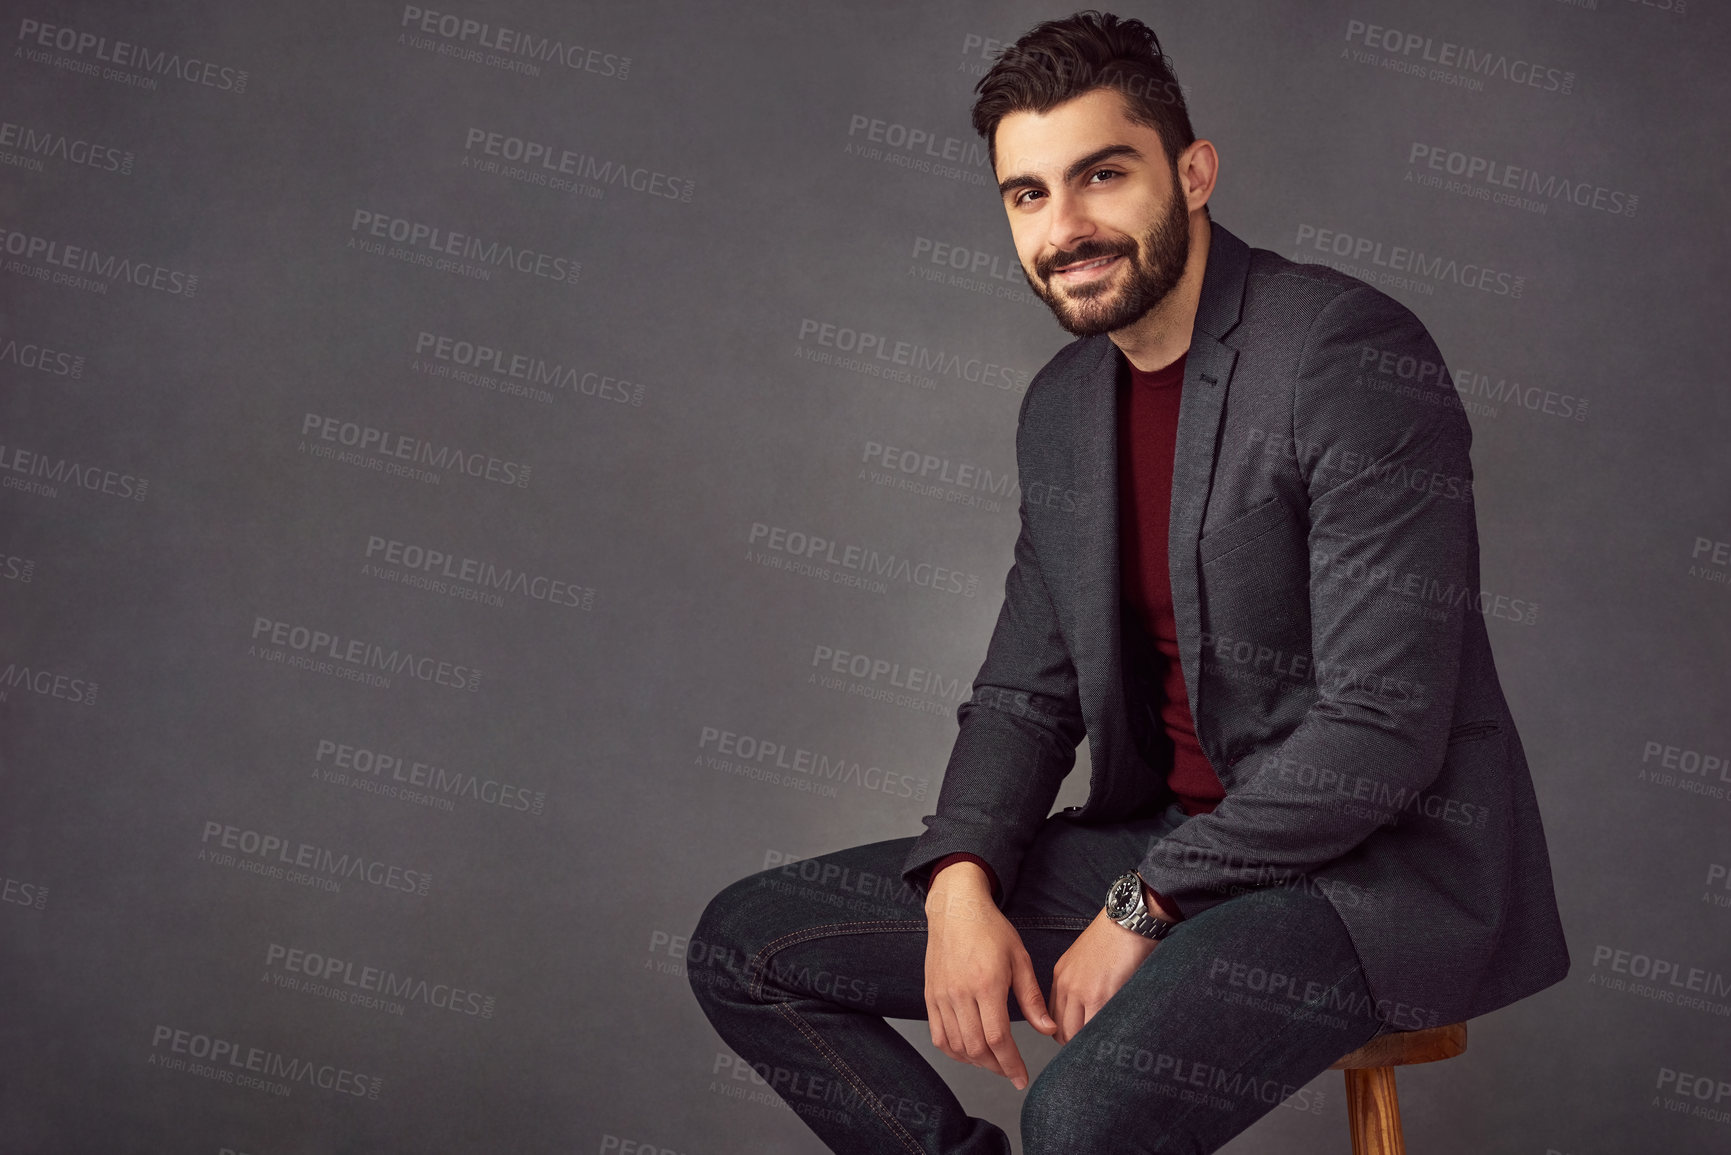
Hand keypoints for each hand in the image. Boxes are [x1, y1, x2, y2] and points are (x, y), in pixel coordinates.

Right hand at [923, 862, 1057, 1089]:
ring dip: (976, 1062)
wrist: (955, 909)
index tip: (1021, 1078)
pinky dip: (953, 1051)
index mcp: (987, 984)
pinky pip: (938, 1035)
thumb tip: (1047, 1030)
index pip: (998, 1038)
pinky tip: (968, 1052)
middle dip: (996, 1067)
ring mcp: (941, 996)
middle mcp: (960, 993)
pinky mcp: (930, 996)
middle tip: (1010, 1072)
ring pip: (956, 1045)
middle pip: (976, 1047)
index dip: (1011, 1064)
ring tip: (993, 1062)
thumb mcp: (1020, 959)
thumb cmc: (991, 930)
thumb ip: (1031, 998)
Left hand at [1049, 891, 1169, 1043]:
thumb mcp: (1085, 959)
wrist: (1127, 919)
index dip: (1068, 1032)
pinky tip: (1116, 1037)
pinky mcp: (1102, 996)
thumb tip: (1089, 1010)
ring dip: (1090, 1044)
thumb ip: (1081, 982)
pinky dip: (1105, 1037)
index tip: (1082, 1039)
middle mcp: (1066, 986)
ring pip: (1076, 1035)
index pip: (1055, 1017)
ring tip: (1106, 1047)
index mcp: (1061, 976)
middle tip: (1095, 1049)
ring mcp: (1082, 992)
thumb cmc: (1114, 937)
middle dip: (1076, 1044)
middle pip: (1062, 1031)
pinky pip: (1097, 1028)